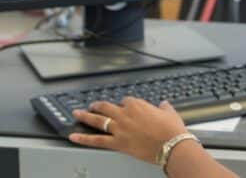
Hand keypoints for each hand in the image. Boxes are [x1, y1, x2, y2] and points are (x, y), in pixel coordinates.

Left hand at [69, 97, 187, 163]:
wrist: (171, 145)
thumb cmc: (172, 130)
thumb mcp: (170, 113)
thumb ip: (164, 107)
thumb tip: (163, 104)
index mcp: (138, 105)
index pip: (125, 100)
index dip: (123, 104)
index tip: (123, 106)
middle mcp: (125, 114)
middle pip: (106, 107)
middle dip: (98, 105)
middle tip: (92, 105)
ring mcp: (119, 128)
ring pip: (97, 120)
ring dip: (85, 116)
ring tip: (77, 114)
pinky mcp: (117, 142)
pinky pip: (96, 140)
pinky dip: (83, 138)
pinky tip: (73, 136)